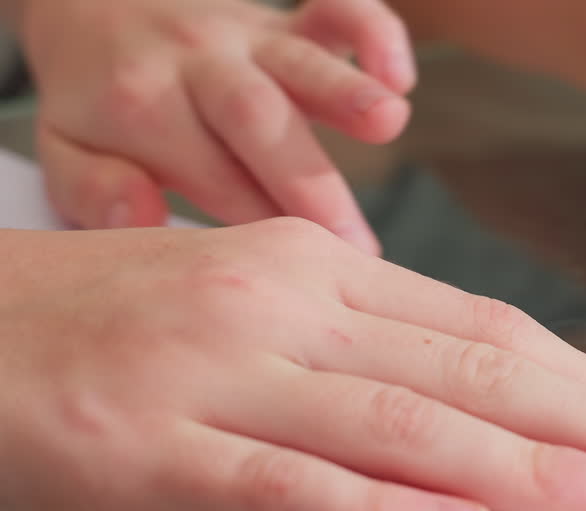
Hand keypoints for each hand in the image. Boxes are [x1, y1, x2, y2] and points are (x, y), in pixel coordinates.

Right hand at [0, 219, 585, 510]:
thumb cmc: (123, 333)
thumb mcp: (259, 319)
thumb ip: (361, 373)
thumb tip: (479, 452)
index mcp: (317, 270)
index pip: (482, 328)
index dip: (584, 375)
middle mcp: (283, 306)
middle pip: (468, 369)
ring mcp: (218, 370)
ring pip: (401, 423)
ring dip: (522, 467)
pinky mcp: (153, 443)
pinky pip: (289, 482)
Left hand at [20, 0, 415, 252]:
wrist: (98, 9)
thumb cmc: (99, 103)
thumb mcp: (65, 152)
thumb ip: (93, 192)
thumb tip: (141, 218)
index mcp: (144, 108)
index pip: (215, 177)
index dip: (264, 231)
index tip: (304, 287)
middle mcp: (199, 65)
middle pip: (259, 120)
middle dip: (313, 186)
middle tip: (358, 250)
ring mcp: (248, 37)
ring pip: (302, 61)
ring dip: (349, 90)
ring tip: (389, 121)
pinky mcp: (288, 18)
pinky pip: (336, 10)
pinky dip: (374, 33)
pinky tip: (400, 76)